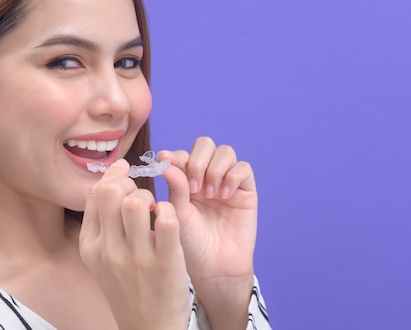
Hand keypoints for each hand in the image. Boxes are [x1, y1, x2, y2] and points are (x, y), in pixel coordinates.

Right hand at [79, 159, 189, 329]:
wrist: (148, 328)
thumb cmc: (128, 287)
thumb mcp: (103, 258)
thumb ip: (103, 222)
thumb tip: (113, 178)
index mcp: (91, 246)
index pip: (96, 194)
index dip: (113, 177)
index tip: (126, 174)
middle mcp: (109, 251)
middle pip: (112, 192)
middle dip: (129, 183)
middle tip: (141, 194)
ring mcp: (137, 258)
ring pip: (137, 202)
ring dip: (149, 196)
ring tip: (155, 208)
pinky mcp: (166, 264)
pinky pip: (168, 220)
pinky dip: (169, 210)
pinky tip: (169, 219)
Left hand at [159, 138, 256, 326]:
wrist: (214, 267)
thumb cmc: (191, 244)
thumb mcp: (178, 214)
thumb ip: (175, 187)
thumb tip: (165, 158)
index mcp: (185, 180)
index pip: (182, 154)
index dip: (175, 155)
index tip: (165, 161)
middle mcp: (206, 176)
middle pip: (205, 144)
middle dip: (198, 160)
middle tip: (194, 186)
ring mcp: (226, 181)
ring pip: (225, 152)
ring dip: (215, 168)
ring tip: (210, 195)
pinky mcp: (245, 190)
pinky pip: (243, 167)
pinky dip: (233, 176)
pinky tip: (224, 196)